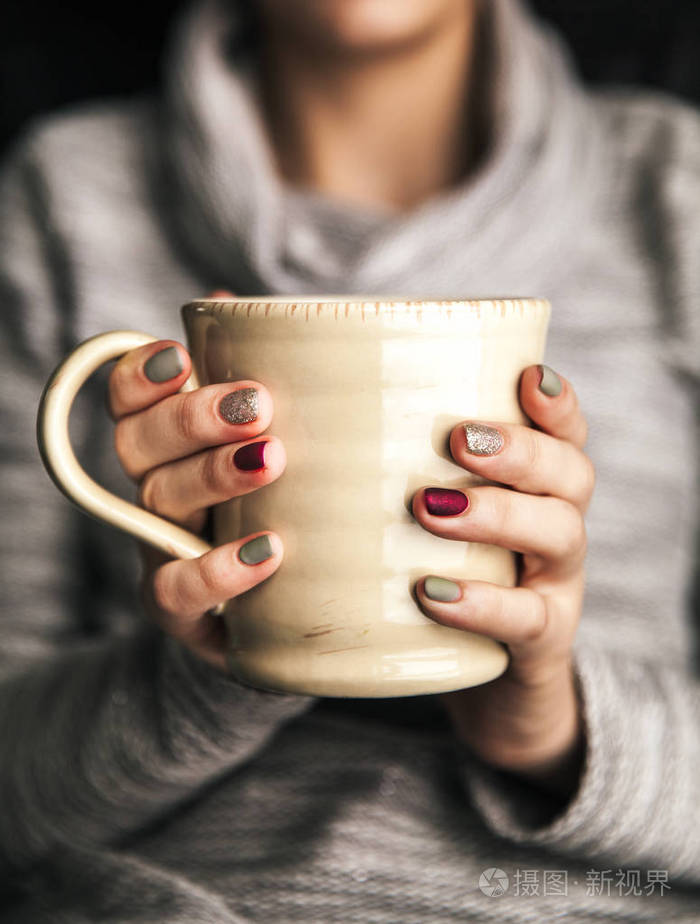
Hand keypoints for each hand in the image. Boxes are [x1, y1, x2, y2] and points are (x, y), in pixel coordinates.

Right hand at [109, 337, 284, 672]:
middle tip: (257, 404)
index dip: (140, 375)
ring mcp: (161, 548)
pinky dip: (217, 570)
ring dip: (211, 474)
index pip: (128, 400)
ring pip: (159, 503)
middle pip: (138, 444)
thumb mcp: (287, 434)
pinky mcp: (180, 609)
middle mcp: (154, 490)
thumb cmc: (286, 504)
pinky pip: (175, 589)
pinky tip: (269, 549)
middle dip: (191, 418)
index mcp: (170, 443)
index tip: (181, 354)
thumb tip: (235, 301)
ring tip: (273, 458)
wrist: (287, 607)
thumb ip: (264, 373)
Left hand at [412, 365, 593, 797]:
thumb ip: (396, 471)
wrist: (482, 680)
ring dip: (497, 513)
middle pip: (570, 472)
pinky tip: (431, 592)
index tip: (525, 375)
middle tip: (458, 440)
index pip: (564, 431)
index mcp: (537, 485)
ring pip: (559, 534)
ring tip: (430, 507)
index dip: (555, 402)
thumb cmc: (438, 574)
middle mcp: (557, 524)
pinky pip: (527, 618)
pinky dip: (481, 602)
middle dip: (520, 449)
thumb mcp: (430, 520)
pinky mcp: (542, 640)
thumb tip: (293, 421)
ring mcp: (557, 584)